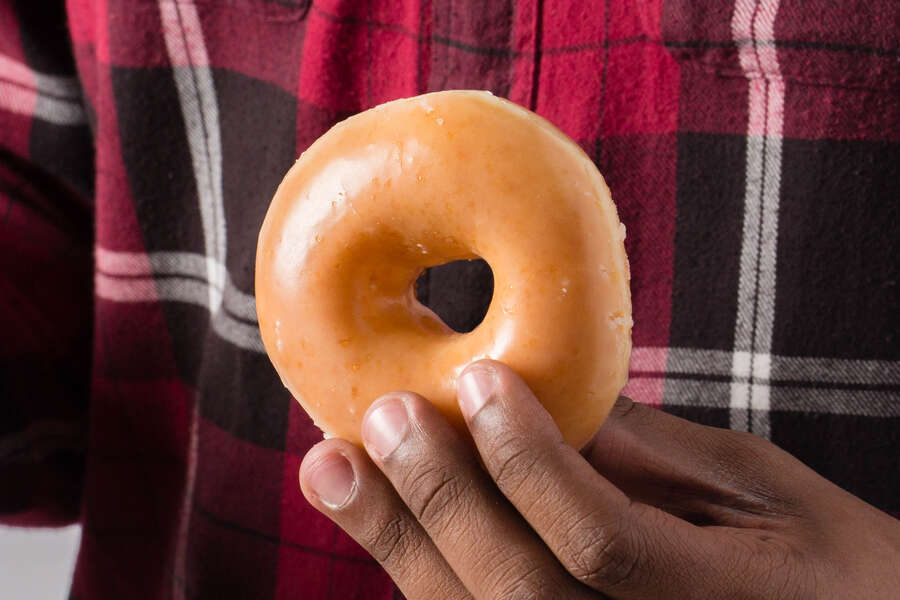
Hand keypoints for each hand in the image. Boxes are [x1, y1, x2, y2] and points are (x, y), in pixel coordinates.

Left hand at [298, 360, 899, 598]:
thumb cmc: (823, 560)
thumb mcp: (760, 490)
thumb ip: (653, 452)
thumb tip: (541, 394)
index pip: (597, 542)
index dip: (528, 462)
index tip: (477, 379)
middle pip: (516, 595)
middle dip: (438, 501)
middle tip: (380, 420)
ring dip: (400, 544)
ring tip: (335, 471)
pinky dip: (421, 573)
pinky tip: (383, 517)